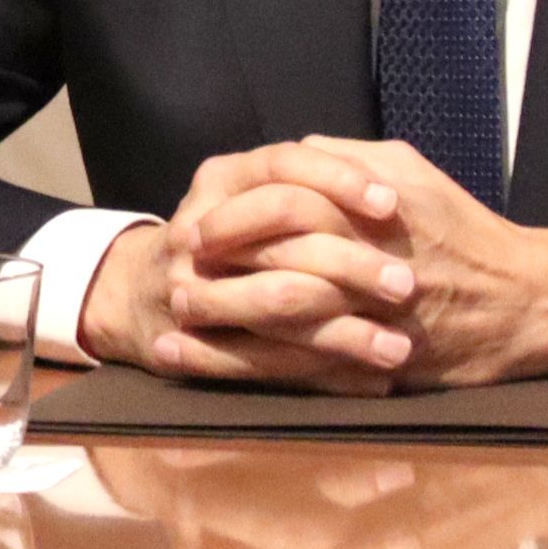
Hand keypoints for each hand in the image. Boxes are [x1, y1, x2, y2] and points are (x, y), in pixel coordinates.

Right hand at [78, 143, 424, 392]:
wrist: (139, 293)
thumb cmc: (220, 236)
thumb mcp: (249, 190)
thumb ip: (307, 180)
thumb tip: (384, 182)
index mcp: (221, 181)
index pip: (283, 164)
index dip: (338, 179)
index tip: (390, 204)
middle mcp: (199, 228)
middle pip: (283, 243)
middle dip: (352, 264)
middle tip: (408, 285)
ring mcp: (190, 288)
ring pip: (276, 307)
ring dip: (346, 332)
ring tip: (400, 348)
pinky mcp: (188, 345)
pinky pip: (263, 364)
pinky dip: (322, 375)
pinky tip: (370, 384)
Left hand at [176, 138, 547, 388]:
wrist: (528, 302)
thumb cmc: (464, 230)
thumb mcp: (410, 171)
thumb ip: (345, 160)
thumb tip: (290, 151)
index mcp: (372, 212)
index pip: (286, 204)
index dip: (232, 217)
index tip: (196, 228)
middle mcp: (371, 264)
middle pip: (275, 265)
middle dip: (217, 272)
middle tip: (174, 274)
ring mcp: (375, 319)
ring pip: (283, 321)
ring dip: (221, 323)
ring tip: (173, 320)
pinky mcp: (377, 366)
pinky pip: (301, 370)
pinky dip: (245, 367)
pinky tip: (200, 365)